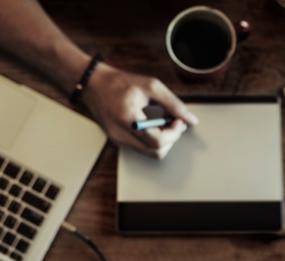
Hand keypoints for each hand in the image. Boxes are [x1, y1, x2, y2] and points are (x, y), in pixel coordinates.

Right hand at [82, 62, 198, 158]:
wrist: (93, 85)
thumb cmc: (120, 83)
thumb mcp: (151, 86)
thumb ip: (173, 104)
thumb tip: (191, 120)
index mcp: (129, 119)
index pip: (158, 142)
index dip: (174, 133)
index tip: (178, 120)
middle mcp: (122, 135)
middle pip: (156, 153)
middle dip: (171, 138)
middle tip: (173, 122)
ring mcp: (119, 140)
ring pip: (150, 153)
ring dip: (162, 140)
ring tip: (162, 121)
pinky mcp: (118, 141)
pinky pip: (141, 147)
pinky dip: (151, 138)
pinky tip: (151, 123)